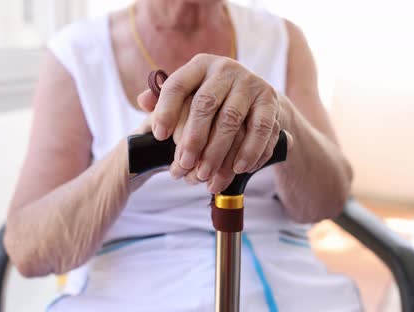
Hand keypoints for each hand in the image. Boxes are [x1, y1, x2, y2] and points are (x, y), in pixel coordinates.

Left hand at [137, 54, 290, 192]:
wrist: (256, 101)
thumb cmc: (213, 103)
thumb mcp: (188, 96)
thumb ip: (163, 100)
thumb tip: (143, 101)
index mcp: (199, 65)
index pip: (177, 85)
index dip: (165, 111)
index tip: (159, 137)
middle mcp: (226, 69)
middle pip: (205, 104)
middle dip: (193, 139)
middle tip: (183, 166)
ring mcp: (250, 83)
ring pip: (231, 120)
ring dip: (218, 153)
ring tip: (207, 177)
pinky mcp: (270, 101)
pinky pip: (260, 129)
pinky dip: (249, 151)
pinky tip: (238, 169)